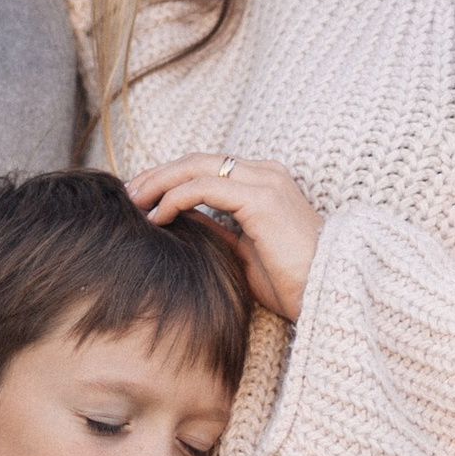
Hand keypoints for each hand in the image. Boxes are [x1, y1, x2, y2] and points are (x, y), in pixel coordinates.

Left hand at [128, 156, 323, 322]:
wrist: (326, 295)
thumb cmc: (292, 282)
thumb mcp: (244, 251)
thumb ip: (218, 229)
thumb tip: (182, 220)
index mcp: (265, 181)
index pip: (208, 166)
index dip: (171, 177)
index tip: (142, 197)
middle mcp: (266, 173)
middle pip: (198, 160)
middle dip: (158, 174)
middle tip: (128, 193)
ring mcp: (265, 182)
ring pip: (197, 167)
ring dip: (159, 182)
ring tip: (135, 203)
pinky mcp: (261, 198)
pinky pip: (205, 188)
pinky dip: (175, 198)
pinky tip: (158, 217)